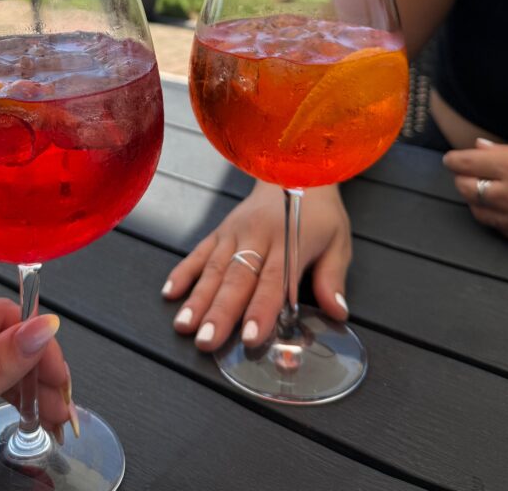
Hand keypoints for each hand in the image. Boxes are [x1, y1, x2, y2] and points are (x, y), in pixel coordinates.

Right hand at [161, 182, 351, 349]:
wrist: (292, 167)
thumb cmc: (318, 212)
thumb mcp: (338, 240)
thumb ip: (332, 277)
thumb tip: (337, 313)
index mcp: (289, 240)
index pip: (274, 280)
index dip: (261, 309)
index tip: (251, 338)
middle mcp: (257, 236)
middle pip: (237, 277)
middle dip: (220, 311)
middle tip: (206, 341)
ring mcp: (234, 232)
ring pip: (213, 267)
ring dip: (197, 298)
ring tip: (183, 326)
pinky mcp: (221, 230)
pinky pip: (200, 251)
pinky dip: (184, 271)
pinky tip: (170, 292)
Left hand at [444, 139, 507, 246]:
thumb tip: (480, 146)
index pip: (466, 162)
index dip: (454, 159)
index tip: (451, 159)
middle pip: (464, 187)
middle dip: (462, 178)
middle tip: (466, 173)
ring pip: (475, 210)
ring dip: (474, 199)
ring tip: (481, 189)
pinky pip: (495, 227)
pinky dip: (492, 216)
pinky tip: (498, 208)